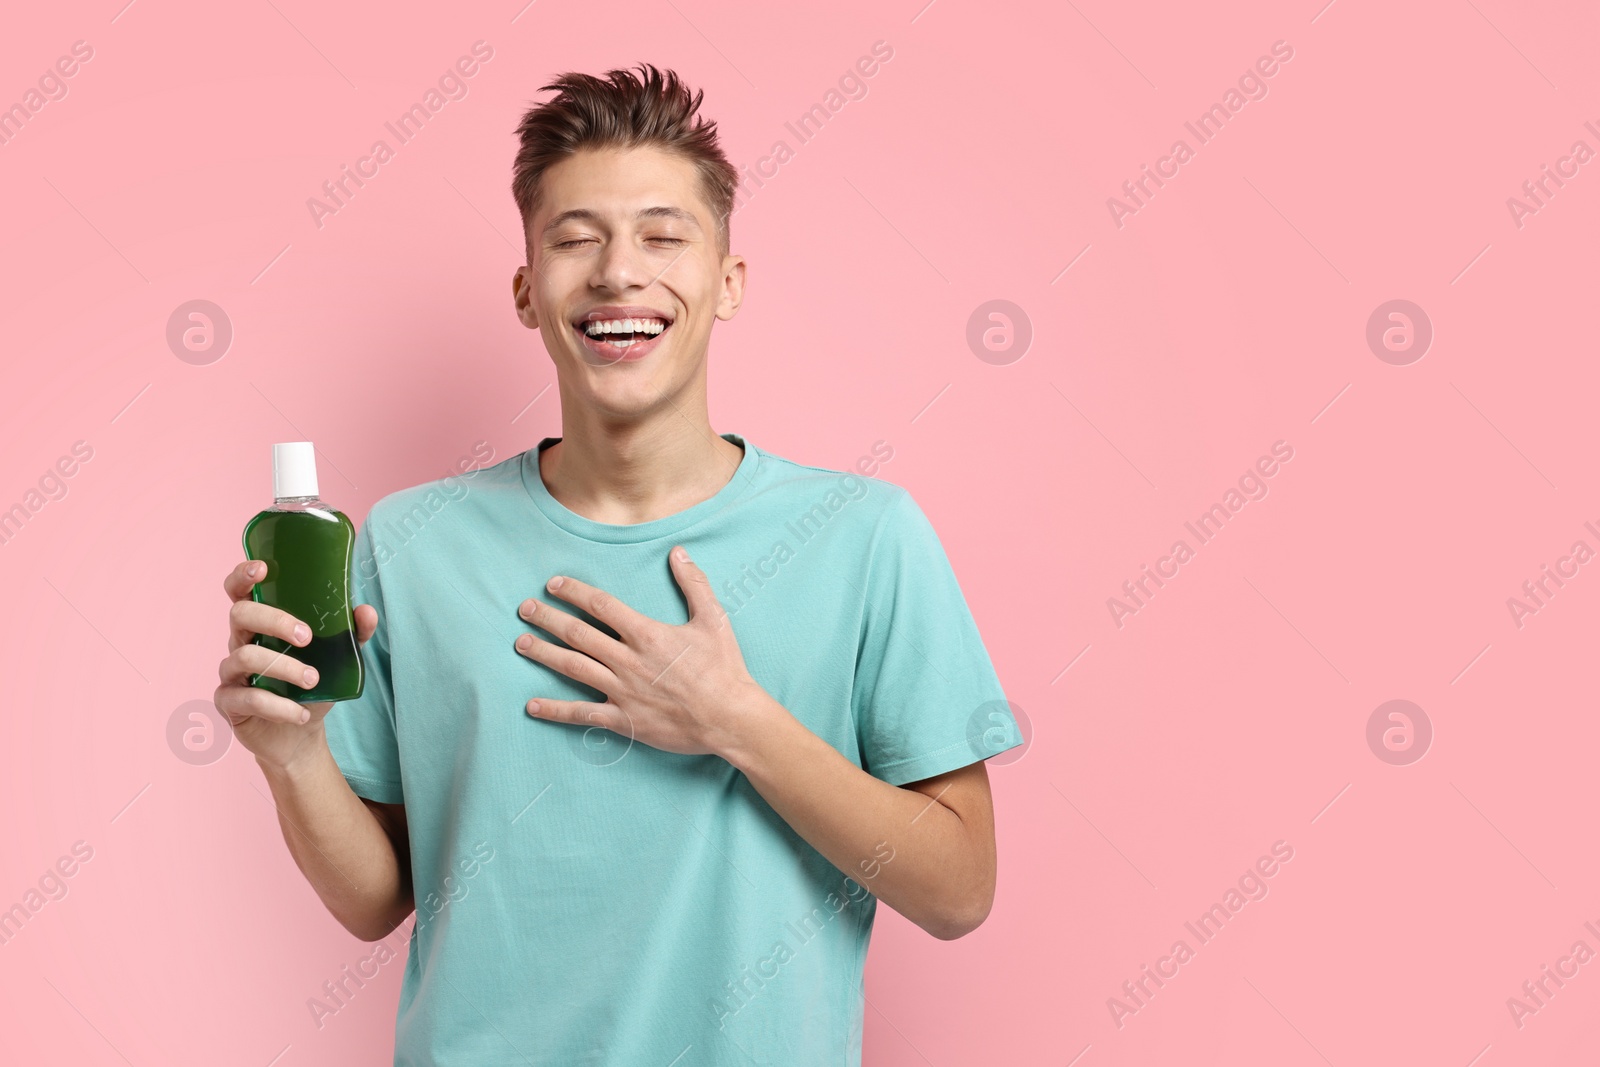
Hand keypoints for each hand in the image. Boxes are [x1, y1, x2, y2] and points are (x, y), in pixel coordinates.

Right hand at [214, 560, 377, 773]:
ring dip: (284, 667)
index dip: (243, 576)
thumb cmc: (313, 685)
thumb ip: (352, 634)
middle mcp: (240, 641)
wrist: (300, 731)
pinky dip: (279, 707)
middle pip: (240, 614)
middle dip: (274, 620)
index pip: (240, 591)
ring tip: (314, 680)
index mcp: (260, 624)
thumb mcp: (338, 658)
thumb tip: (366, 610)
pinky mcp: (229, 703)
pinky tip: (301, 713)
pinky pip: (247, 699)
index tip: (262, 568)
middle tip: (307, 637)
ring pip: (245, 656)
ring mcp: (231, 672)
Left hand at [514, 545, 771, 756]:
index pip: (600, 606)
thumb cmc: (724, 668)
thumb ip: (694, 584)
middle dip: (547, 619)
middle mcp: (628, 660)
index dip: (573, 592)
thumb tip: (678, 552)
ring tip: (521, 643)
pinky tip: (532, 706)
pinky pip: (582, 714)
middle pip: (578, 634)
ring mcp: (623, 691)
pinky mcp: (624, 720)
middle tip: (524, 609)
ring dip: (544, 654)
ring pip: (573, 668)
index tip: (553, 584)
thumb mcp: (714, 619)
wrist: (730, 717)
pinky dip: (555, 711)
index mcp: (647, 633)